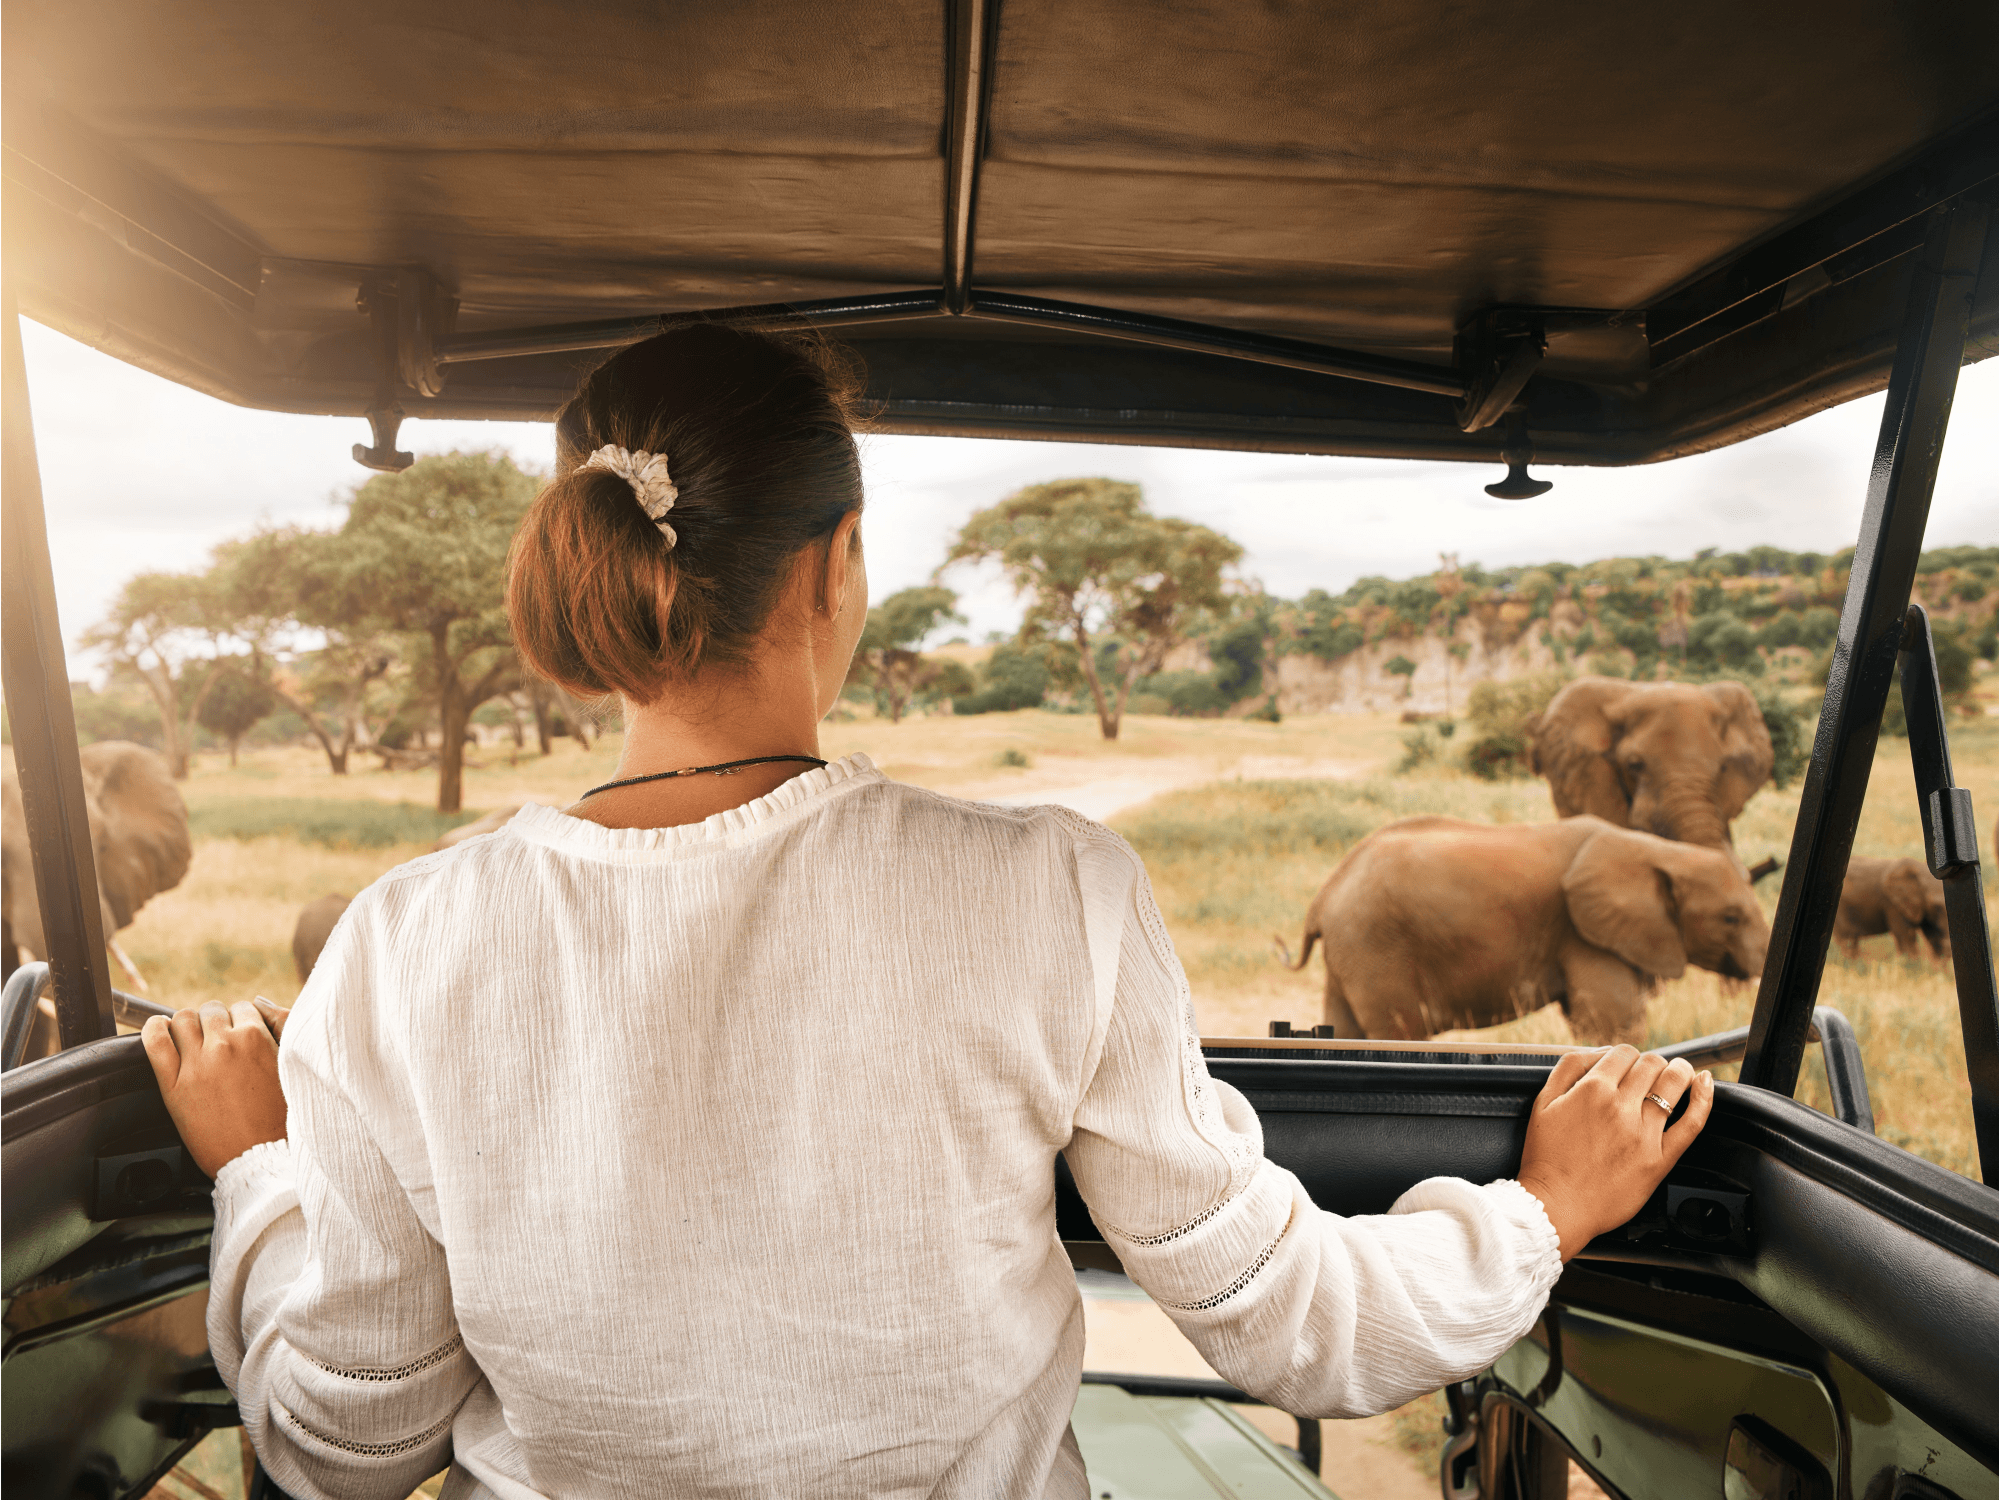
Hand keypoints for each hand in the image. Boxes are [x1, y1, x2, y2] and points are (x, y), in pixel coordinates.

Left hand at [141, 997, 291, 1178]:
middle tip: (218, 1040)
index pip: (243, 1007)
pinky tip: (159, 1030)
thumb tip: (259, 1004)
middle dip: (215, 1021)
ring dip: (189, 1025)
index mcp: (257, 1038)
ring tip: (193, 1039)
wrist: (261, 1159)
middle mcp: (225, 1045)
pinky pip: (154, 1043)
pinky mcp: (174, 1086)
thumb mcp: (291, 1066)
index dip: (241, 1020)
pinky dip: (153, 1030)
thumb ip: (282, 1027)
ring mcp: (197, 1064)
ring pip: (183, 1020)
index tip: (239, 1033)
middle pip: (211, 1011)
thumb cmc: (283, 1118)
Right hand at [1516, 1045, 1712, 1260]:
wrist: (1556, 1206)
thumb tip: (1599, 1053)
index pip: (1623, 1053)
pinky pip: (1691, 1123)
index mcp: (1592, 1090)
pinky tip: (1705, 1083)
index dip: (1626, 1056)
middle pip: (1651, 1064)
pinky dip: (1703, 1098)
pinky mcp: (1660, 1159)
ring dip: (1680, 1071)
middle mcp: (1620, 1106)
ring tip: (1681, 1071)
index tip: (1626, 1066)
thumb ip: (1568, 1070)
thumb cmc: (1546, 1159)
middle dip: (1652, 1063)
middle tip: (1650, 1072)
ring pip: (1673, 1084)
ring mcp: (1643, 1132)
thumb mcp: (1543, 1103)